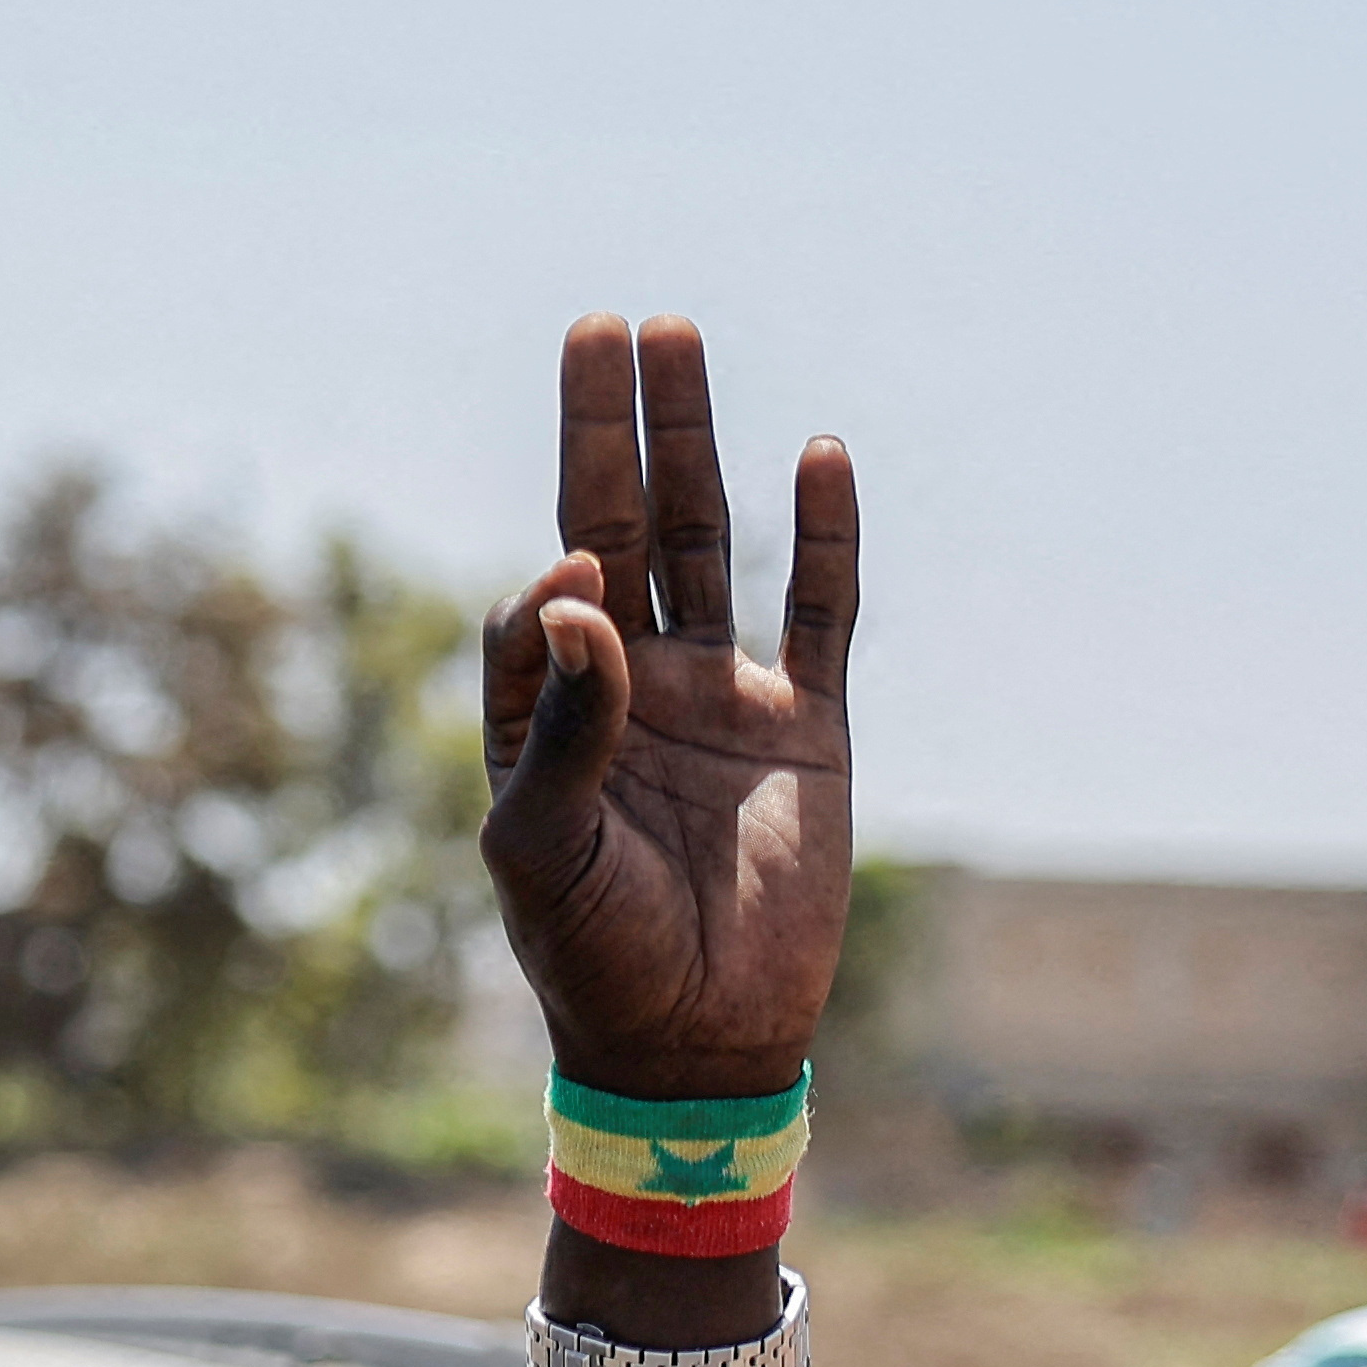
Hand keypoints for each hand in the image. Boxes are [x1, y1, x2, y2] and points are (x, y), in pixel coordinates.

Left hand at [478, 318, 854, 1099]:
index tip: (575, 582)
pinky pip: (821, 613)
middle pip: (621, 522)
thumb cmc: (592, 953)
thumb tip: (575, 591)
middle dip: (612, 427)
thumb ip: (562, 723)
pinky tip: (817, 451)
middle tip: (607, 323)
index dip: (554, 578)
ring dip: (694, 443)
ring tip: (676, 335)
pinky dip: (825, 536)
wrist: (696, 1043)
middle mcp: (632, 682)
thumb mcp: (543, 846)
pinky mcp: (808, 727)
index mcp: (549, 707)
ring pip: (710, 540)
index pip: (541, 599)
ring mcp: (722, 695)